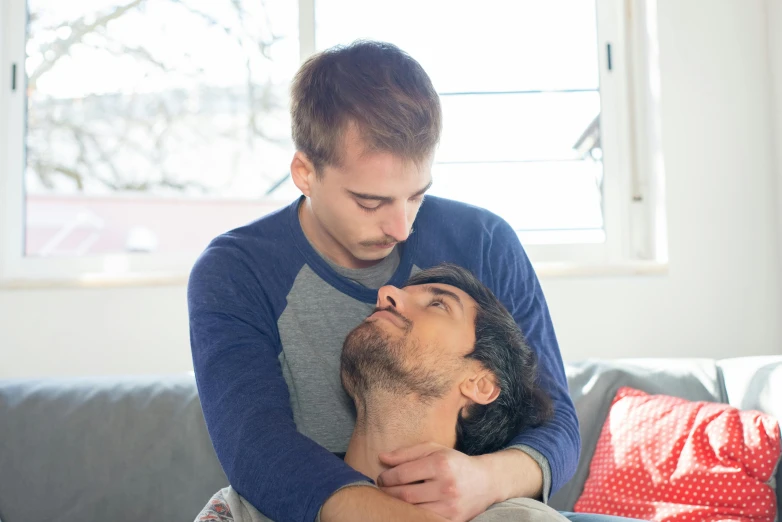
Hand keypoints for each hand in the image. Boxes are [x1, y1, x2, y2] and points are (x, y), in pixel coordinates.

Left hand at [376, 442, 498, 521]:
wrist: (486, 481)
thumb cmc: (454, 462)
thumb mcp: (434, 449)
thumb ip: (407, 453)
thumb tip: (381, 458)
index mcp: (440, 464)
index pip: (402, 474)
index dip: (386, 477)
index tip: (381, 478)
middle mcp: (446, 486)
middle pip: (405, 495)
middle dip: (388, 492)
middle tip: (383, 489)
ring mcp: (450, 506)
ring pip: (413, 510)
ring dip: (398, 505)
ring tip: (393, 498)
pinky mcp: (453, 520)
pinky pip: (425, 519)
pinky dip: (413, 514)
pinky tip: (409, 508)